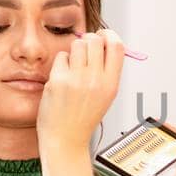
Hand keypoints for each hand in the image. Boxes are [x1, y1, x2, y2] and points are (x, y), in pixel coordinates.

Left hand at [37, 29, 124, 151]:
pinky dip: (61, 63)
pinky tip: (62, 77)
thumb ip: (107, 71)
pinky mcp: (58, 80)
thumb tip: (104, 42)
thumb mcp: (106, 96)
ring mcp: (76, 79)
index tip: (103, 35)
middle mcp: (96, 80)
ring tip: (73, 66)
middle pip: (96, 40)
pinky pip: (61, 56)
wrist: (65, 139)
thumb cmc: (83, 118)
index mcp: (111, 84)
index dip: (109, 35)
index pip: (117, 46)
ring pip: (77, 44)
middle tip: (84, 49)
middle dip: (89, 40)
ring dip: (74, 51)